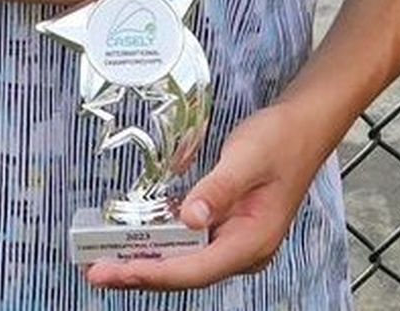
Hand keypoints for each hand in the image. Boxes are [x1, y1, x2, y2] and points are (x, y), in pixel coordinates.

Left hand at [84, 102, 323, 292]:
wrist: (303, 127)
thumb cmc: (279, 140)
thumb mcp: (247, 158)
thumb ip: (218, 189)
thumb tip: (189, 218)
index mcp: (252, 242)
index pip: (195, 269)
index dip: (153, 272)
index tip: (117, 272)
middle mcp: (243, 251)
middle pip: (186, 272)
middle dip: (141, 273)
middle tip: (96, 271)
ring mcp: (235, 241)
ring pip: (186, 261)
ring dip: (148, 260)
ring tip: (108, 260)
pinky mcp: (228, 227)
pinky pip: (191, 244)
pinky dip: (163, 243)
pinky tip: (138, 238)